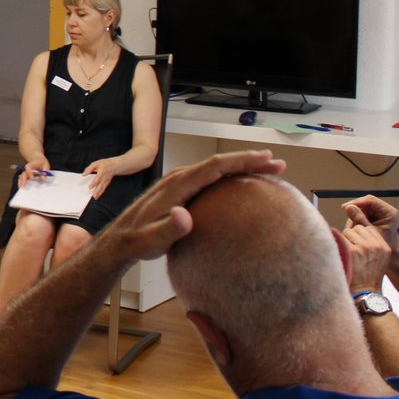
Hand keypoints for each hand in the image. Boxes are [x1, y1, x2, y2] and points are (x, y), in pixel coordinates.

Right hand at [17, 154, 50, 188]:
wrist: (38, 160)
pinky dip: (21, 184)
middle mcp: (27, 169)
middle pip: (23, 174)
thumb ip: (45, 171)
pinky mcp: (26, 176)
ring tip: (21, 189)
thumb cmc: (42, 163)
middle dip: (23, 180)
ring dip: (21, 183)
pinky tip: (21, 188)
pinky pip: (22, 180)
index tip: (32, 177)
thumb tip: (43, 178)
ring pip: (21, 177)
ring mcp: (26, 173)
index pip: (28, 167)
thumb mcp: (46, 165)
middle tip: (23, 186)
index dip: (29, 172)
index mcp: (32, 164)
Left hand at [82, 160, 116, 199]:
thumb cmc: (104, 164)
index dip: (94, 183)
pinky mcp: (107, 183)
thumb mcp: (95, 163)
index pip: (98, 178)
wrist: (114, 165)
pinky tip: (97, 196)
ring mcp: (106, 181)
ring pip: (102, 188)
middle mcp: (104, 177)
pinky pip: (104, 188)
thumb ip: (89, 169)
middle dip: (97, 190)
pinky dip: (101, 193)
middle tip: (93, 195)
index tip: (90, 187)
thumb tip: (84, 174)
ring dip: (99, 193)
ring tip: (95, 197)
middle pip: (101, 185)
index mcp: (102, 172)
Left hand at [99, 150, 286, 263]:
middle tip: (277, 163)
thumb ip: (168, 229)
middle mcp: (179, 178)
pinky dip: (230, 177)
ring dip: (242, 167)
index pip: (215, 166)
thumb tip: (184, 216)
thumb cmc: (137, 240)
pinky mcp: (181, 191)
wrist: (122, 240)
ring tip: (267, 170)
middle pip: (220, 163)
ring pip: (216, 169)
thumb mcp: (152, 240)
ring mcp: (180, 183)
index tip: (264, 158)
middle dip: (249, 160)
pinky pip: (210, 178)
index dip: (241, 160)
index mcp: (177, 185)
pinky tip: (242, 186)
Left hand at [340, 222, 393, 291]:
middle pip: (357, 228)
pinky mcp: (352, 251)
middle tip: (349, 252)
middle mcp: (376, 246)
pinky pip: (338, 236)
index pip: (369, 229)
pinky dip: (334, 240)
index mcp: (384, 247)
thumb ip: (372, 246)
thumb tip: (357, 232)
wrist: (365, 296)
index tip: (354, 243)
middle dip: (351, 237)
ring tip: (345, 255)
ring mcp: (364, 247)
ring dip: (344, 240)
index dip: (359, 234)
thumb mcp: (379, 261)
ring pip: (348, 231)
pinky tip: (334, 250)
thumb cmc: (367, 280)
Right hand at [341, 196, 398, 241]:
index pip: (370, 200)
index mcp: (389, 212)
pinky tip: (355, 228)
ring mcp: (379, 214)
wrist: (390, 257)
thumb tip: (348, 207)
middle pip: (365, 204)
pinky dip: (356, 221)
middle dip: (354, 212)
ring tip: (352, 228)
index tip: (345, 207)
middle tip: (348, 221)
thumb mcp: (369, 231)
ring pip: (361, 209)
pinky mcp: (374, 218)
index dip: (357, 202)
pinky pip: (361, 215)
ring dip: (354, 217)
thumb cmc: (384, 246)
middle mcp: (385, 211)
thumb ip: (359, 219)